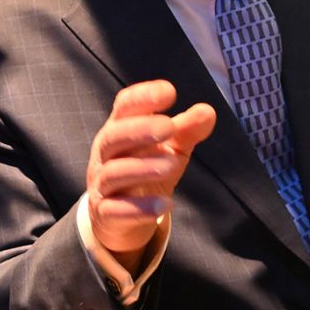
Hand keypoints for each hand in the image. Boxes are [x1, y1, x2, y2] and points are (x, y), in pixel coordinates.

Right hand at [86, 80, 215, 270]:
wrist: (122, 218)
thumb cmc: (148, 170)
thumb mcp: (171, 148)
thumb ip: (187, 129)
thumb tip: (208, 111)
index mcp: (120, 129)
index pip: (124, 107)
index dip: (143, 97)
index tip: (169, 91)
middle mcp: (106, 154)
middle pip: (113, 137)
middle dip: (139, 130)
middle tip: (169, 126)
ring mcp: (102, 184)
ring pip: (114, 173)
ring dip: (142, 168)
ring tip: (172, 165)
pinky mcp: (105, 214)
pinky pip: (116, 210)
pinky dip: (138, 208)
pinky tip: (163, 205)